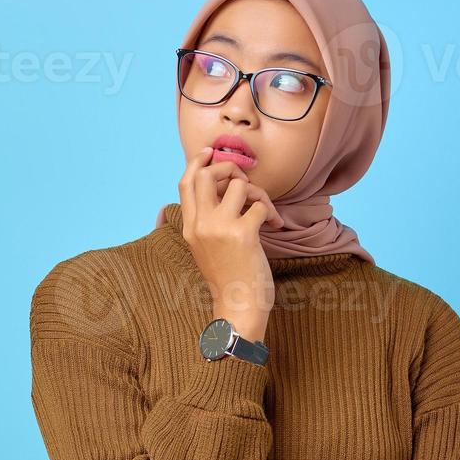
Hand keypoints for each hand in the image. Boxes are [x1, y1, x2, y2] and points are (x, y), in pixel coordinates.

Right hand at [178, 146, 282, 340]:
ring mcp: (220, 229)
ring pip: (238, 185)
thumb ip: (209, 220)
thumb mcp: (207, 247)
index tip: (210, 152)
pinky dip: (271, 212)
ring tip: (264, 212)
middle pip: (207, 175)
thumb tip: (225, 191)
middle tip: (245, 182)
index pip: (185, 184)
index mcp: (190, 227)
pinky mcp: (242, 234)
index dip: (197, 162)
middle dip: (230, 169)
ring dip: (258, 193)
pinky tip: (274, 225)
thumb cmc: (229, 278)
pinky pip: (259, 205)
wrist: (238, 306)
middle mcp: (201, 225)